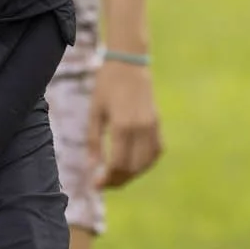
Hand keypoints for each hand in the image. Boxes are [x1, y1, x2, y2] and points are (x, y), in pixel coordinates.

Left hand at [92, 57, 162, 188]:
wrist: (129, 63)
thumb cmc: (106, 85)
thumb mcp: (95, 112)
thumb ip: (94, 141)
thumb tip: (92, 168)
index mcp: (122, 125)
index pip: (118, 164)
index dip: (107, 179)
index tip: (96, 185)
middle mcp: (141, 128)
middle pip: (133, 167)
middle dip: (118, 180)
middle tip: (104, 184)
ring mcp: (152, 126)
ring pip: (147, 162)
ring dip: (132, 174)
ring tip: (117, 176)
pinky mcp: (158, 122)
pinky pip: (156, 150)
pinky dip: (146, 162)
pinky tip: (134, 164)